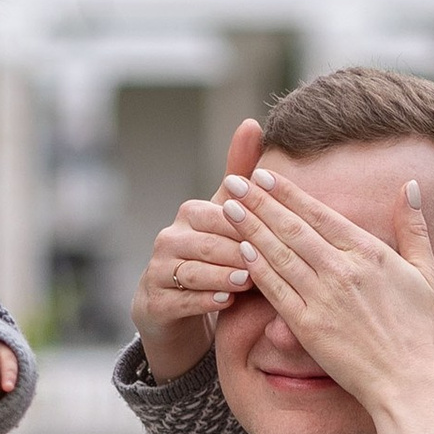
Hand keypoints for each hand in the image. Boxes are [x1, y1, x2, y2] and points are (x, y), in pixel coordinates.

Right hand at [130, 119, 261, 379]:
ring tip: (249, 281)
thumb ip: (241, 177)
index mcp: (190, 214)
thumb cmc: (211, 258)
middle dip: (237, 250)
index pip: (222, 215)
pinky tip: (226, 301)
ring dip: (222, 275)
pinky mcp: (154, 302)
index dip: (249, 224)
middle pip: (208, 242)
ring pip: (193, 270)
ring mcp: (158, 271)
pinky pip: (180, 300)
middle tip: (268, 259)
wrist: (175, 310)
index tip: (280, 233)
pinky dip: (204, 300)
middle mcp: (169, 237)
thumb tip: (252, 122)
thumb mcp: (227, 219)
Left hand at [218, 163, 433, 433]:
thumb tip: (408, 186)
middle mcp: (342, 270)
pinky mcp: (310, 328)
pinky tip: (240, 251)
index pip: (318, 213)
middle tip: (232, 182)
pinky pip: (277, 292)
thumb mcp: (428, 273)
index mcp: (369, 252)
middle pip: (291, 228)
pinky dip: (258, 269)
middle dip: (258, 201)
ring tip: (227, 207)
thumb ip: (414, 228)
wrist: (413, 385)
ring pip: (279, 255)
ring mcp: (323, 299)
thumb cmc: (425, 334)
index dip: (287, 192)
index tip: (263, 174)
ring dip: (250, 228)